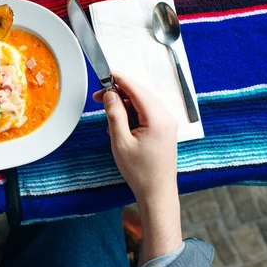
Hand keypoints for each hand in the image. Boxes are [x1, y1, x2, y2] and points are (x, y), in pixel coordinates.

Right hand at [93, 72, 177, 202]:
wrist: (157, 192)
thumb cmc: (140, 172)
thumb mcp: (120, 142)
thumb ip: (115, 115)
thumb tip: (110, 95)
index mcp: (157, 119)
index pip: (137, 90)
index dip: (120, 80)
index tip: (105, 74)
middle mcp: (166, 117)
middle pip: (140, 94)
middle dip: (119, 93)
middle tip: (98, 98)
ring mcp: (167, 123)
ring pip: (143, 103)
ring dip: (125, 105)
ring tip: (108, 117)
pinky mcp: (164, 129)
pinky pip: (147, 113)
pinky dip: (132, 114)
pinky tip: (120, 125)